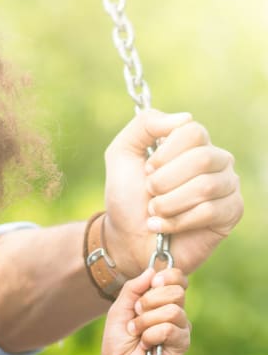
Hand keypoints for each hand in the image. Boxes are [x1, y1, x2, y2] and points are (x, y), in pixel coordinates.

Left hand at [96, 268, 189, 354]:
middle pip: (177, 291)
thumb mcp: (119, 308)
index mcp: (160, 299)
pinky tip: (146, 344)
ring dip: (146, 321)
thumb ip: (133, 288)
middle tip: (137, 313)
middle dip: (150, 300)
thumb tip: (152, 270)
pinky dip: (151, 335)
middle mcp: (174, 311)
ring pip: (173, 310)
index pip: (178, 278)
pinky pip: (170, 329)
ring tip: (136, 332)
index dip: (168, 276)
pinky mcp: (182, 343)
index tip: (153, 283)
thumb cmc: (118, 339)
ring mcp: (180, 327)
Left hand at [103, 110, 242, 276]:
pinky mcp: (232, 212)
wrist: (127, 237)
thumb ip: (145, 125)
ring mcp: (227, 185)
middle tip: (149, 192)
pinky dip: (178, 221)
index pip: (193, 131)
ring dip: (168, 202)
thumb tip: (185, 118)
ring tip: (154, 210)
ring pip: (206, 186)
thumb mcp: (122, 152)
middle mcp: (216, 159)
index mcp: (192, 142)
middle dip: (164, 180)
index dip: (165, 153)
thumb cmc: (127, 194)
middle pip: (202, 158)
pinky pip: (210, 211)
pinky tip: (163, 226)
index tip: (146, 169)